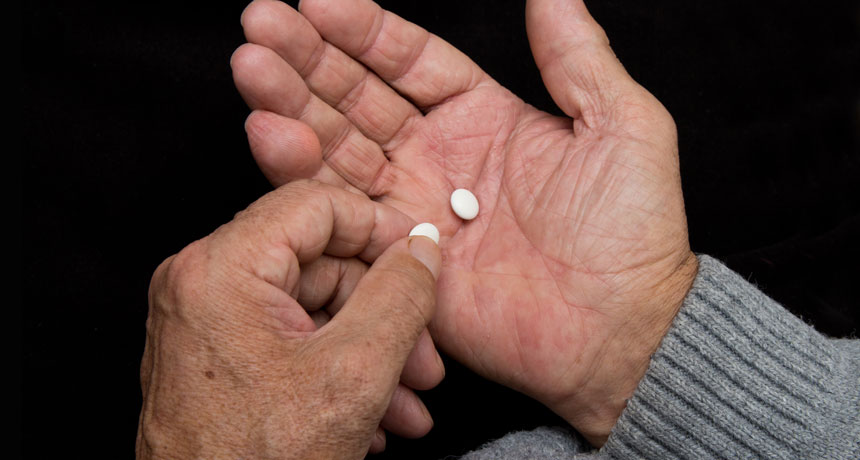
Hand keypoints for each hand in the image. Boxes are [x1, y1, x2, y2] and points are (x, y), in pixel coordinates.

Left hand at [137, 181, 442, 458]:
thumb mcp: (354, 374)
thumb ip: (400, 296)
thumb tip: (422, 248)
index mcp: (221, 270)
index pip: (316, 206)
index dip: (380, 228)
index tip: (421, 255)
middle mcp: (200, 285)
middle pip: (319, 262)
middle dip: (384, 313)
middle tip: (423, 355)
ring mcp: (204, 321)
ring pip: (312, 306)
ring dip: (371, 350)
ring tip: (407, 399)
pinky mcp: (214, 355)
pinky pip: (289, 338)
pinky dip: (336, 368)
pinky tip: (374, 412)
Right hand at [232, 0, 696, 443]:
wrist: (621, 332)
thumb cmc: (635, 232)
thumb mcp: (624, 124)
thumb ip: (578, 55)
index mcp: (483, 116)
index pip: (408, 58)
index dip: (362, 28)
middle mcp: (437, 157)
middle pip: (358, 95)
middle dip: (307, 58)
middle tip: (258, 24)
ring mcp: (412, 207)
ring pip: (336, 145)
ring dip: (290, 105)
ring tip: (251, 68)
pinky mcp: (396, 259)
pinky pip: (340, 211)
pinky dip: (301, 176)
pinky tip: (270, 137)